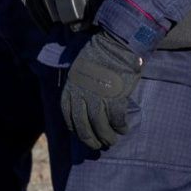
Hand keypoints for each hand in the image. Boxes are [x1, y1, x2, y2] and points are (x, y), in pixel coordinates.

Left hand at [61, 30, 142, 150]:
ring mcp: (98, 97)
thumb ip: (79, 86)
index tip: (80, 134)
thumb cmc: (99, 55)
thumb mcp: (79, 69)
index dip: (73, 127)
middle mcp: (82, 94)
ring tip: (112, 141)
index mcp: (71, 87)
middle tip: (97, 145)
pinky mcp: (115, 97)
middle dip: (89, 139)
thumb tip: (83, 103)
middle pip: (82, 125)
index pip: (67, 114)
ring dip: (106, 137)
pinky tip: (123, 129)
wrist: (115, 44)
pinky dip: (120, 126)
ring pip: (100, 126)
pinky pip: (117, 119)